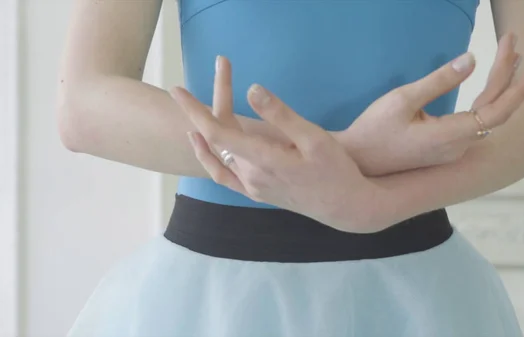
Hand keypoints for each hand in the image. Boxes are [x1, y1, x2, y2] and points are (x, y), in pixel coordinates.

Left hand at [169, 57, 376, 232]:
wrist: (345, 207)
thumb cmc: (335, 169)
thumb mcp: (314, 138)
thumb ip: (281, 115)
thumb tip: (251, 89)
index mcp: (262, 160)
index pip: (217, 132)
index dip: (194, 110)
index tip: (177, 91)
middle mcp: (250, 176)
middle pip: (216, 140)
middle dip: (204, 110)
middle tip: (202, 80)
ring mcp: (251, 188)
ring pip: (217, 156)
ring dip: (203, 132)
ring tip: (192, 110)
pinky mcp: (256, 194)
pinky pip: (223, 176)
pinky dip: (208, 159)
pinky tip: (204, 146)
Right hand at [339, 33, 523, 175]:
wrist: (358, 160)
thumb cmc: (374, 130)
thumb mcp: (402, 99)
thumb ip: (439, 81)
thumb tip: (472, 60)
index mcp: (448, 136)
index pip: (497, 110)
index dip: (518, 86)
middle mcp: (457, 147)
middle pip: (495, 110)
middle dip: (507, 76)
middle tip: (511, 44)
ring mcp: (452, 150)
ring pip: (485, 116)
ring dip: (498, 88)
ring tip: (509, 59)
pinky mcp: (445, 149)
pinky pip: (474, 123)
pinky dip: (486, 101)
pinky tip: (489, 88)